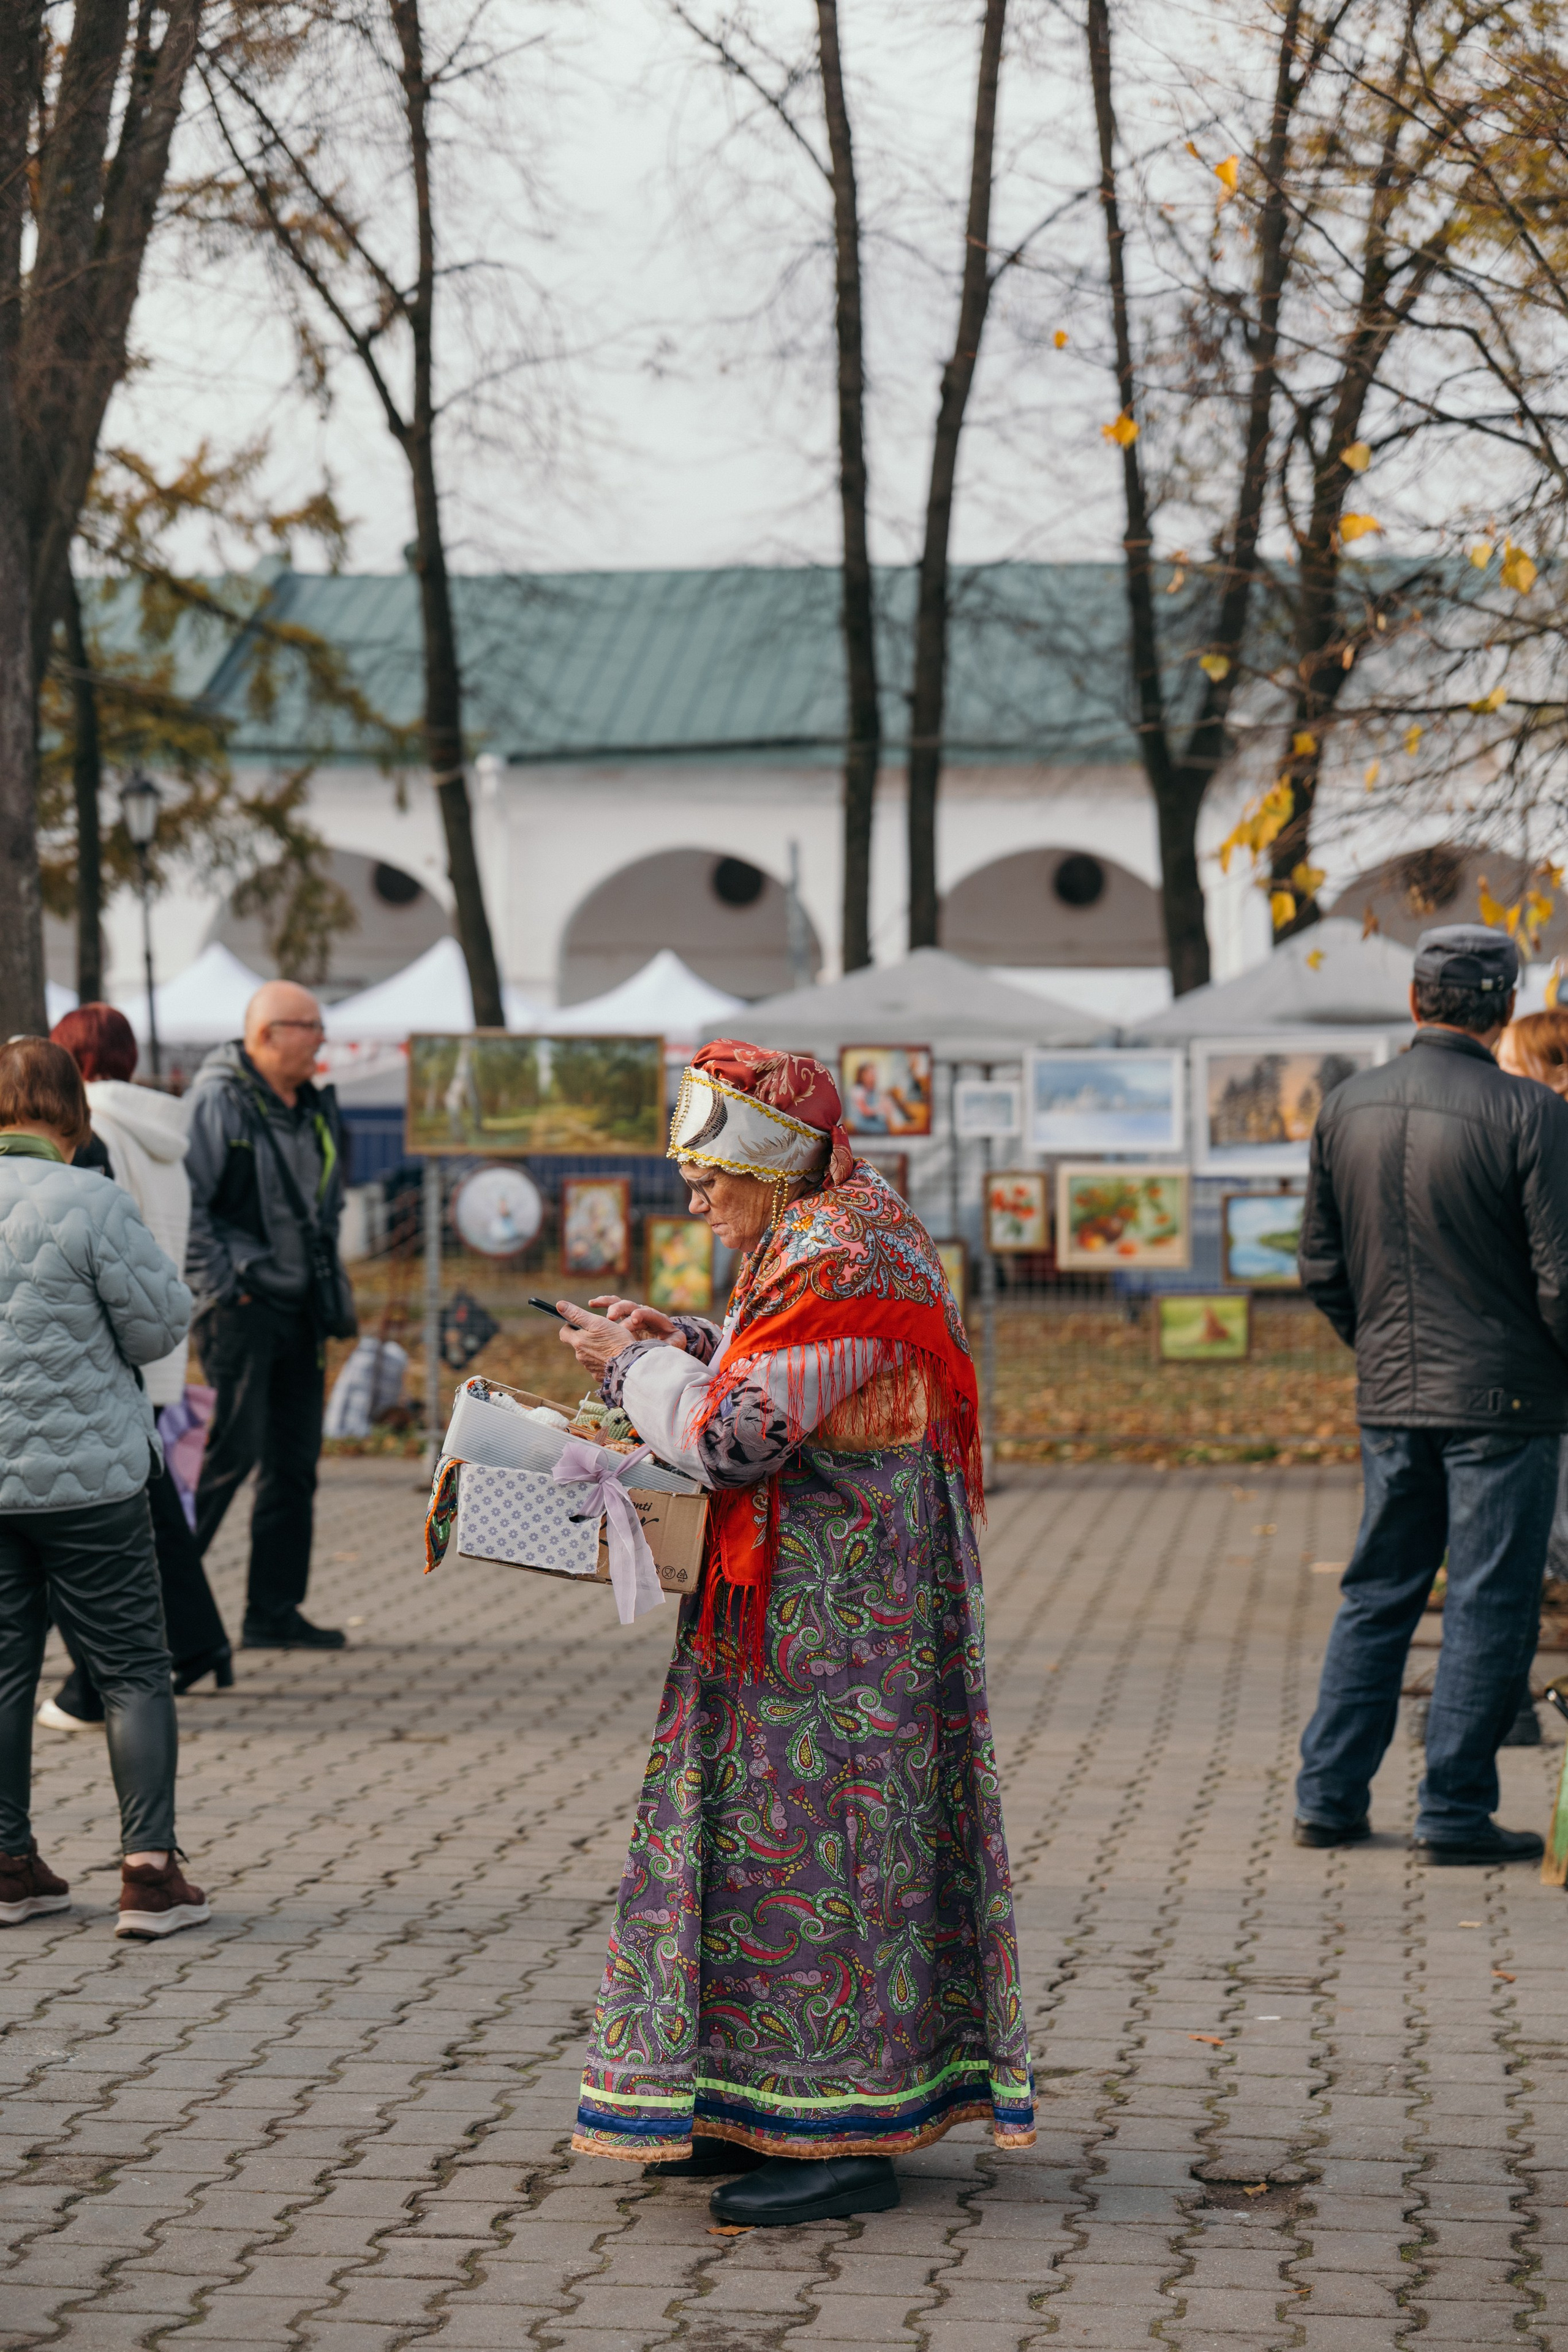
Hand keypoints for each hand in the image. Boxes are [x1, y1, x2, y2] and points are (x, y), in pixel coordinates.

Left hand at [557, 1299, 685, 1375]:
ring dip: (596, 1349)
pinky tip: (615, 1356)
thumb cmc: (615, 1340)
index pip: (564, 1332)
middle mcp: (581, 1356)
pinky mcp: (600, 1376)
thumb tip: (559, 1305)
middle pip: (578, 1344)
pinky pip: (598, 1365)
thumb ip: (577, 1314)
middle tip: (602, 1332)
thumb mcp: (597, 1322)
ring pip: (588, 1354)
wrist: (630, 1364)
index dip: (571, 1325)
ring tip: (611, 1344)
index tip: (582, 1323)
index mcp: (578, 1342)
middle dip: (586, 1338)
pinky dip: (603, 1360)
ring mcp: (590, 1368)